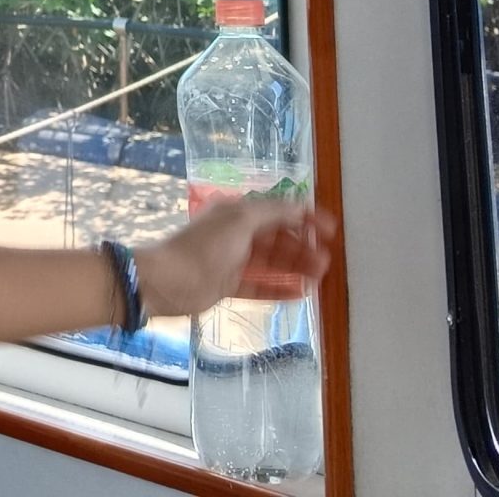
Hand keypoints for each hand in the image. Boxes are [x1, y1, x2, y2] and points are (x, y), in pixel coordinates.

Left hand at [136, 199, 336, 317]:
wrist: (167, 281)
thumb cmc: (204, 247)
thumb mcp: (241, 220)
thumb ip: (273, 212)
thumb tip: (301, 205)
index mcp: (238, 212)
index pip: (279, 211)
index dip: (305, 218)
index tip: (331, 229)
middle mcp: (237, 234)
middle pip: (278, 239)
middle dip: (303, 247)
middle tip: (326, 261)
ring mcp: (233, 261)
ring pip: (272, 263)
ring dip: (296, 268)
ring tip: (319, 277)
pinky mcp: (228, 285)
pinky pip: (260, 286)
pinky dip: (280, 288)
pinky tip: (301, 293)